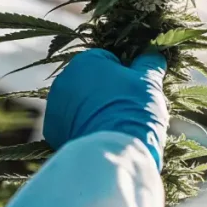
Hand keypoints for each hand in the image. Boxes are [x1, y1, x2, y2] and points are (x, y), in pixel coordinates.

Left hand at [45, 49, 168, 168]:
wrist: (114, 152)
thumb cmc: (133, 110)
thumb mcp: (149, 82)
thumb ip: (149, 63)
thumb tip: (153, 54)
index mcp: (87, 60)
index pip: (109, 61)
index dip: (126, 77)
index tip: (135, 93)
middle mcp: (65, 78)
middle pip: (93, 82)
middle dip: (108, 93)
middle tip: (127, 110)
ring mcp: (55, 105)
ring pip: (82, 104)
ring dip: (95, 111)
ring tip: (114, 127)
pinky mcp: (53, 131)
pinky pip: (72, 125)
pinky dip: (84, 130)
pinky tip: (100, 138)